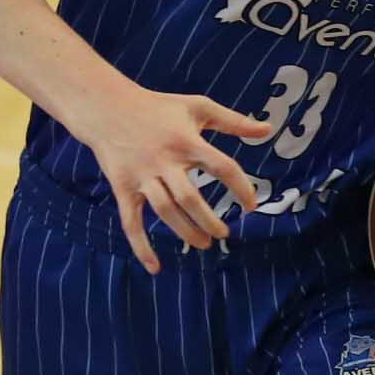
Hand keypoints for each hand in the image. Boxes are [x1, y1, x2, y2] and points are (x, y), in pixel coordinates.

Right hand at [78, 84, 271, 269]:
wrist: (106, 107)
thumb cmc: (158, 107)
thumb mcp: (197, 106)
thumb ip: (233, 121)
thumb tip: (268, 130)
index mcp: (187, 141)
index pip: (221, 167)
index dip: (241, 188)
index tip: (252, 206)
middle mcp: (164, 160)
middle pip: (190, 198)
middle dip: (210, 221)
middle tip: (225, 233)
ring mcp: (142, 176)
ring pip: (165, 211)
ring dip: (186, 232)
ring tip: (204, 244)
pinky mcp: (123, 188)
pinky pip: (131, 222)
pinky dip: (141, 246)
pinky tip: (155, 267)